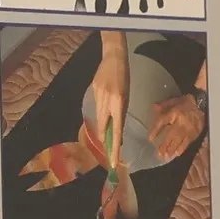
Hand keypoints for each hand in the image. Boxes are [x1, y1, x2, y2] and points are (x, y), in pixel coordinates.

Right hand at [90, 32, 128, 157]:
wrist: (113, 57)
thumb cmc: (124, 76)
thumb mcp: (127, 95)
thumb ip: (120, 112)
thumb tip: (117, 128)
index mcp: (118, 103)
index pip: (115, 131)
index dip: (114, 148)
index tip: (113, 161)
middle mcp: (106, 101)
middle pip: (103, 128)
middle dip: (105, 141)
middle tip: (109, 151)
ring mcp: (97, 96)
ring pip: (99, 119)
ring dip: (103, 127)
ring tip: (107, 131)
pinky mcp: (92, 91)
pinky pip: (96, 107)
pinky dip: (101, 112)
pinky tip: (104, 105)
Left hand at [148, 93, 203, 159]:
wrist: (202, 105)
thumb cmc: (186, 103)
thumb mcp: (174, 101)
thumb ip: (163, 105)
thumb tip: (154, 107)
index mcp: (175, 112)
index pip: (163, 121)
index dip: (156, 130)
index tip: (150, 138)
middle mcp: (181, 121)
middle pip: (171, 134)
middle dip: (164, 145)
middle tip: (159, 153)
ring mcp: (189, 128)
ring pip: (179, 140)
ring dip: (171, 148)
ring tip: (165, 156)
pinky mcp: (195, 133)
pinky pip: (187, 142)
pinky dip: (182, 148)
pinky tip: (176, 153)